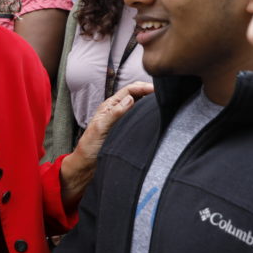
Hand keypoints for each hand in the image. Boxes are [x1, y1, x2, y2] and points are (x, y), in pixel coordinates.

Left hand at [60, 81, 154, 207]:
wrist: (87, 165)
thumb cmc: (90, 146)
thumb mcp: (101, 127)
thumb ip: (115, 113)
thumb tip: (130, 99)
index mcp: (110, 106)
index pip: (129, 91)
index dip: (143, 87)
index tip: (157, 89)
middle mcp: (117, 110)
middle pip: (136, 95)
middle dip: (148, 91)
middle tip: (165, 92)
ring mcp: (122, 120)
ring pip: (139, 105)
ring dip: (149, 101)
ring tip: (164, 101)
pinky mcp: (126, 130)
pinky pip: (139, 118)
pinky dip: (147, 114)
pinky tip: (156, 116)